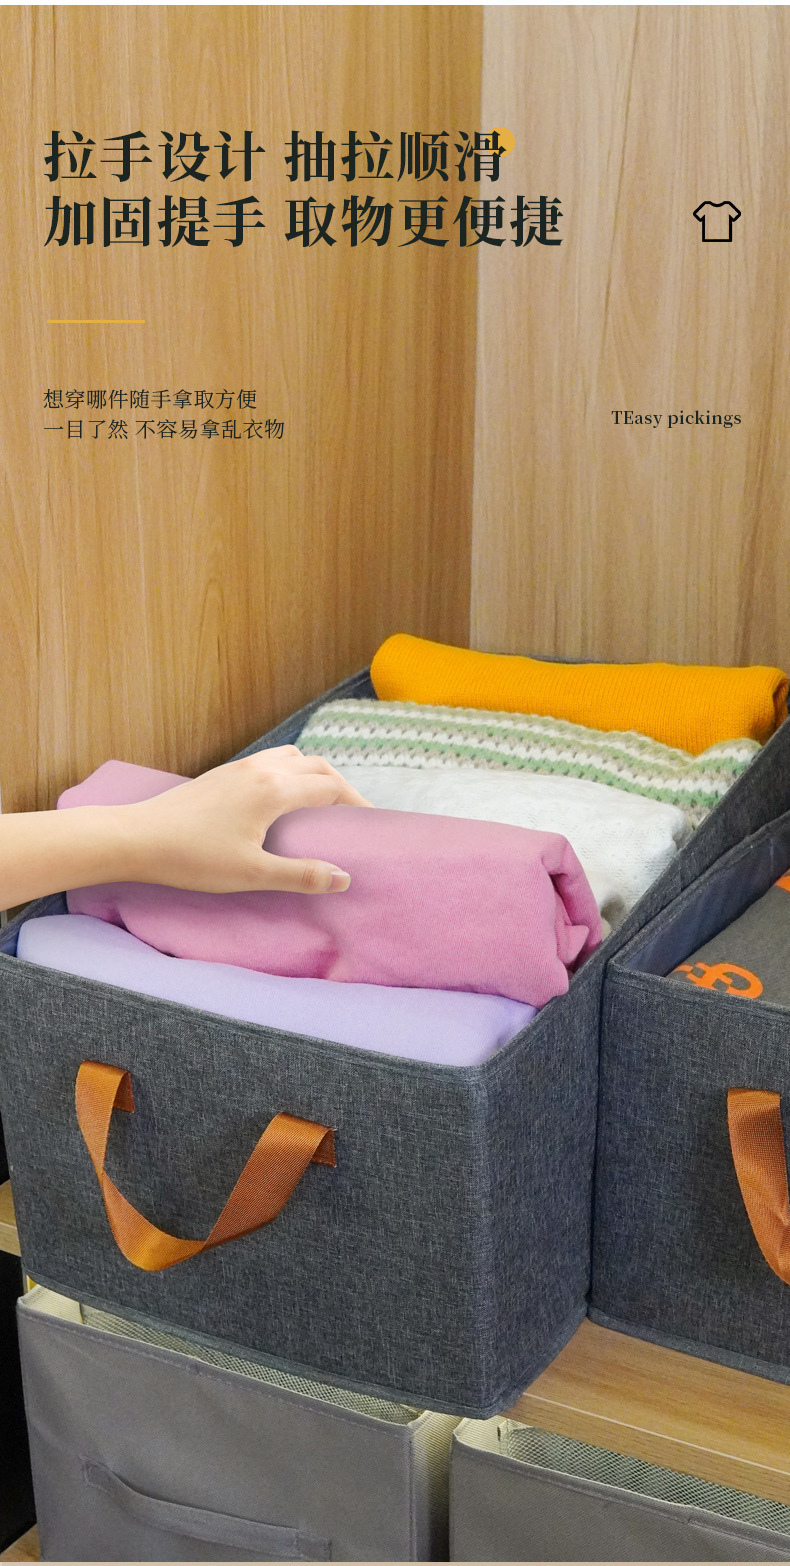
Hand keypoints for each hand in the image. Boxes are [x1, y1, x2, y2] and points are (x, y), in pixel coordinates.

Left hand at [124, 746, 372, 893]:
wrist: (137, 838)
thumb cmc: (192, 859)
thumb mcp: (251, 874)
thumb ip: (301, 874)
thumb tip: (344, 877)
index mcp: (274, 790)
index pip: (331, 788)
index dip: (357, 804)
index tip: (371, 824)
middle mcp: (261, 769)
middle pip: (317, 765)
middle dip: (341, 786)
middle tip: (352, 815)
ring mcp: (240, 767)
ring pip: (292, 757)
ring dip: (314, 773)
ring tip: (320, 803)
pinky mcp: (222, 773)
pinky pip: (270, 760)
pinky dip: (290, 771)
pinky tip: (280, 798)